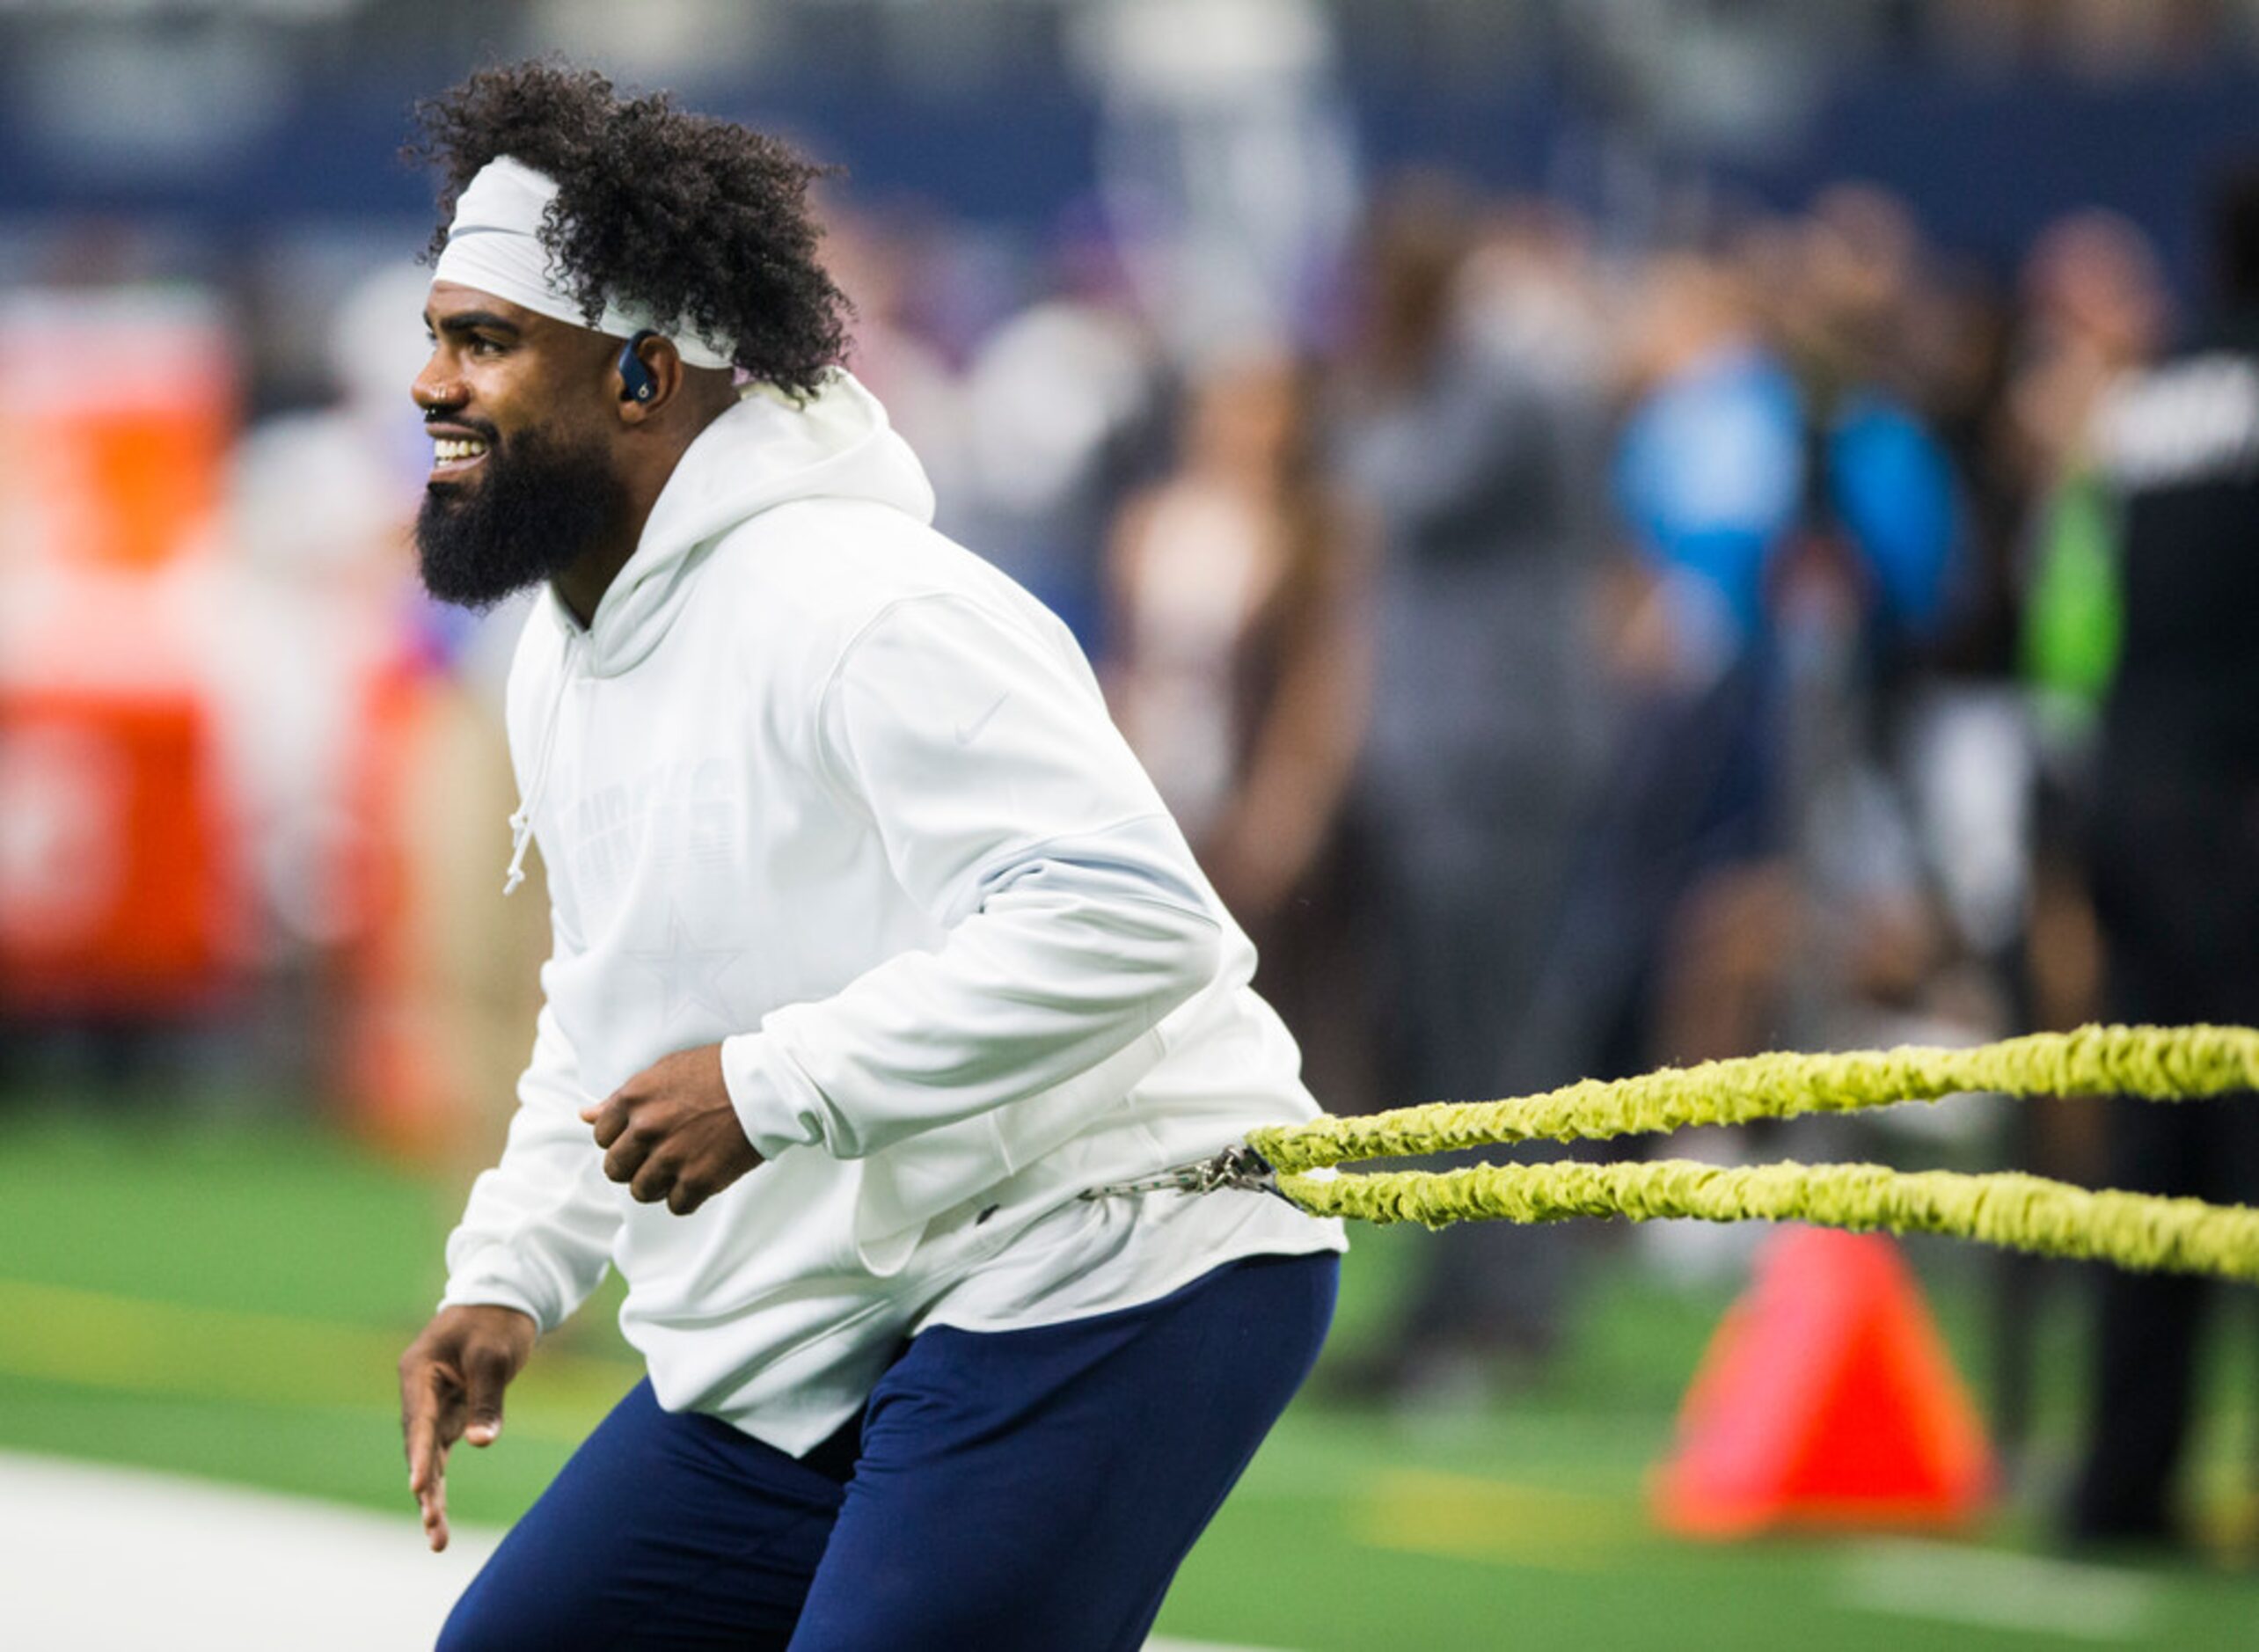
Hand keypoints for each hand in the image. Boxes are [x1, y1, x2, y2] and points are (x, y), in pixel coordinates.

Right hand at [398, 1303, 534, 1552]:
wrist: (501, 1301)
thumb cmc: (496, 1323)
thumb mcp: (494, 1357)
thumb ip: (487, 1401)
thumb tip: (482, 1443)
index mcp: (418, 1372)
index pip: (419, 1421)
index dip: (421, 1456)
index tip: (419, 1487)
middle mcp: (417, 1393)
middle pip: (417, 1448)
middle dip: (425, 1490)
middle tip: (433, 1529)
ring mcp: (430, 1406)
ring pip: (427, 1457)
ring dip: (431, 1496)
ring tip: (436, 1539)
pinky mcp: (447, 1415)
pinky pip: (440, 1453)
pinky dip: (440, 1481)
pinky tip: (437, 1515)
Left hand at [581, 1043, 763, 1215]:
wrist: (767, 1084)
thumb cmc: (718, 1071)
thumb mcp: (664, 1072)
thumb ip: (623, 1098)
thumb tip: (585, 1115)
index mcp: (633, 1099)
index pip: (602, 1137)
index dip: (622, 1139)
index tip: (643, 1137)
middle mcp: (646, 1128)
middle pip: (616, 1170)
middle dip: (634, 1166)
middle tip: (661, 1156)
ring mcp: (671, 1156)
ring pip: (641, 1192)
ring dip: (659, 1184)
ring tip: (682, 1167)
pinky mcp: (698, 1180)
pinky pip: (676, 1206)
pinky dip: (687, 1197)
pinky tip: (702, 1176)